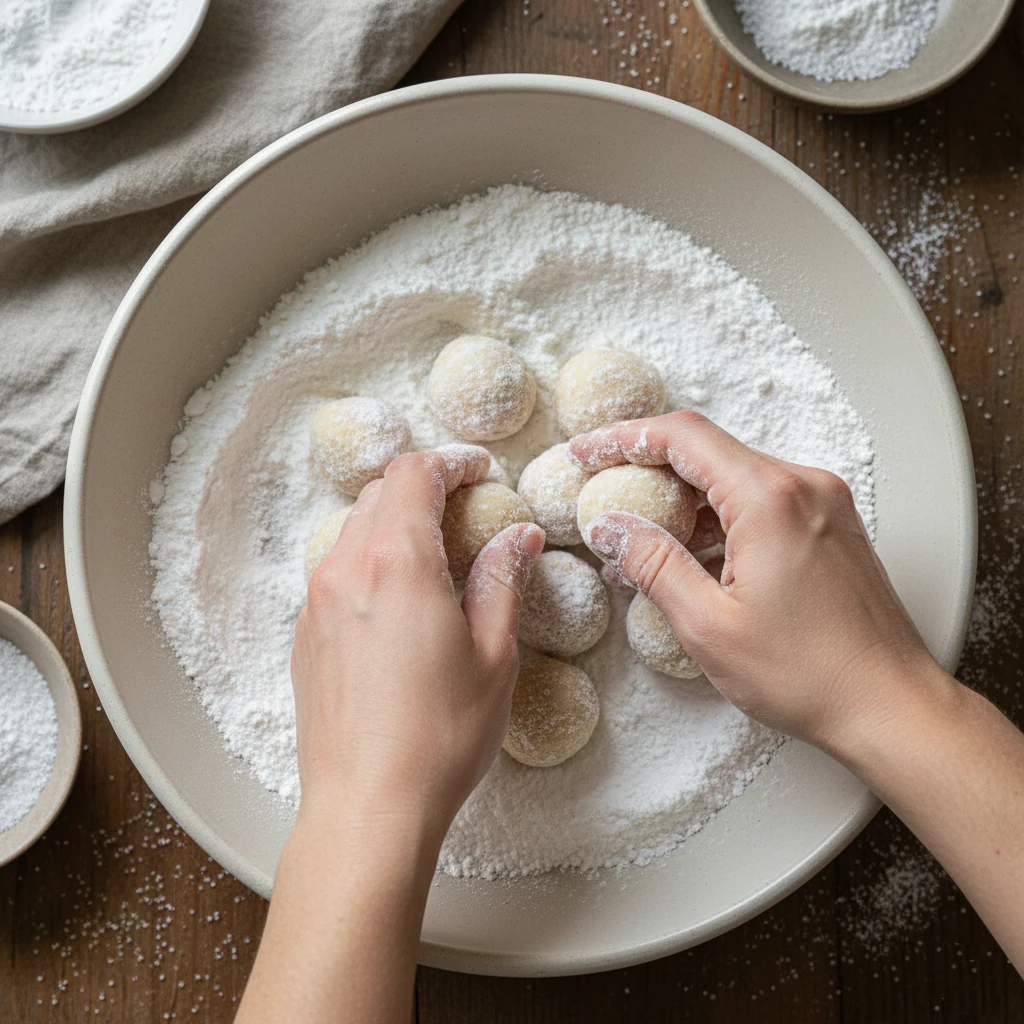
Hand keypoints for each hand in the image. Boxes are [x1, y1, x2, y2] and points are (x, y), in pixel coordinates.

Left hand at [292, 444, 543, 841]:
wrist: (366, 807)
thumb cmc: (437, 737)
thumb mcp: (493, 655)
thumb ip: (502, 581)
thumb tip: (518, 537)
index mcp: (397, 563)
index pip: (415, 474)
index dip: (452, 462)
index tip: (480, 471)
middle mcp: (345, 569)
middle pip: (381, 494)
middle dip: (425, 488)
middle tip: (467, 510)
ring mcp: (317, 602)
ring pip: (354, 529)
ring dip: (395, 525)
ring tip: (437, 557)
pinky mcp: (305, 634)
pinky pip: (336, 570)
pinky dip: (370, 561)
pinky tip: (401, 600)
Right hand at [569, 411, 937, 752]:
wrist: (891, 705)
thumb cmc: (811, 675)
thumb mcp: (708, 625)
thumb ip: (653, 564)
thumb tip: (613, 527)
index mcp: (770, 499)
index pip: (682, 437)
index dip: (624, 438)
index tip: (588, 452)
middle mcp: (802, 486)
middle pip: (708, 452)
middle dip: (648, 470)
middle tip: (604, 495)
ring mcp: (822, 504)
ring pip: (733, 478)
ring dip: (683, 501)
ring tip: (639, 539)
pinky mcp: (830, 526)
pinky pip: (761, 503)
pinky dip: (718, 519)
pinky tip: (689, 555)